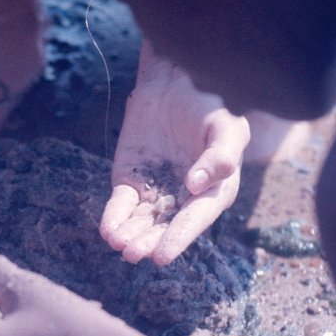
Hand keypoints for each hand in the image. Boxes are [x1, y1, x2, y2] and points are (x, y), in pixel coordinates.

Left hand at [100, 42, 248, 264]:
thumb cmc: (213, 104)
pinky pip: (120, 204)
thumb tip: (195, 185)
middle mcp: (184, 198)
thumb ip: (220, 157)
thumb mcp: (227, 127)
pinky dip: (114, 218)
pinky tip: (108, 230)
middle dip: (148, 242)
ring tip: (119, 245)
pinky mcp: (130, 181)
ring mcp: (155, 191)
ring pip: (141, 221)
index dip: (179, 238)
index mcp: (214, 191)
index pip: (195, 219)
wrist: (176, 79)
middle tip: (132, 254)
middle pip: (165, 227)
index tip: (162, 257)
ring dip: (130, 235)